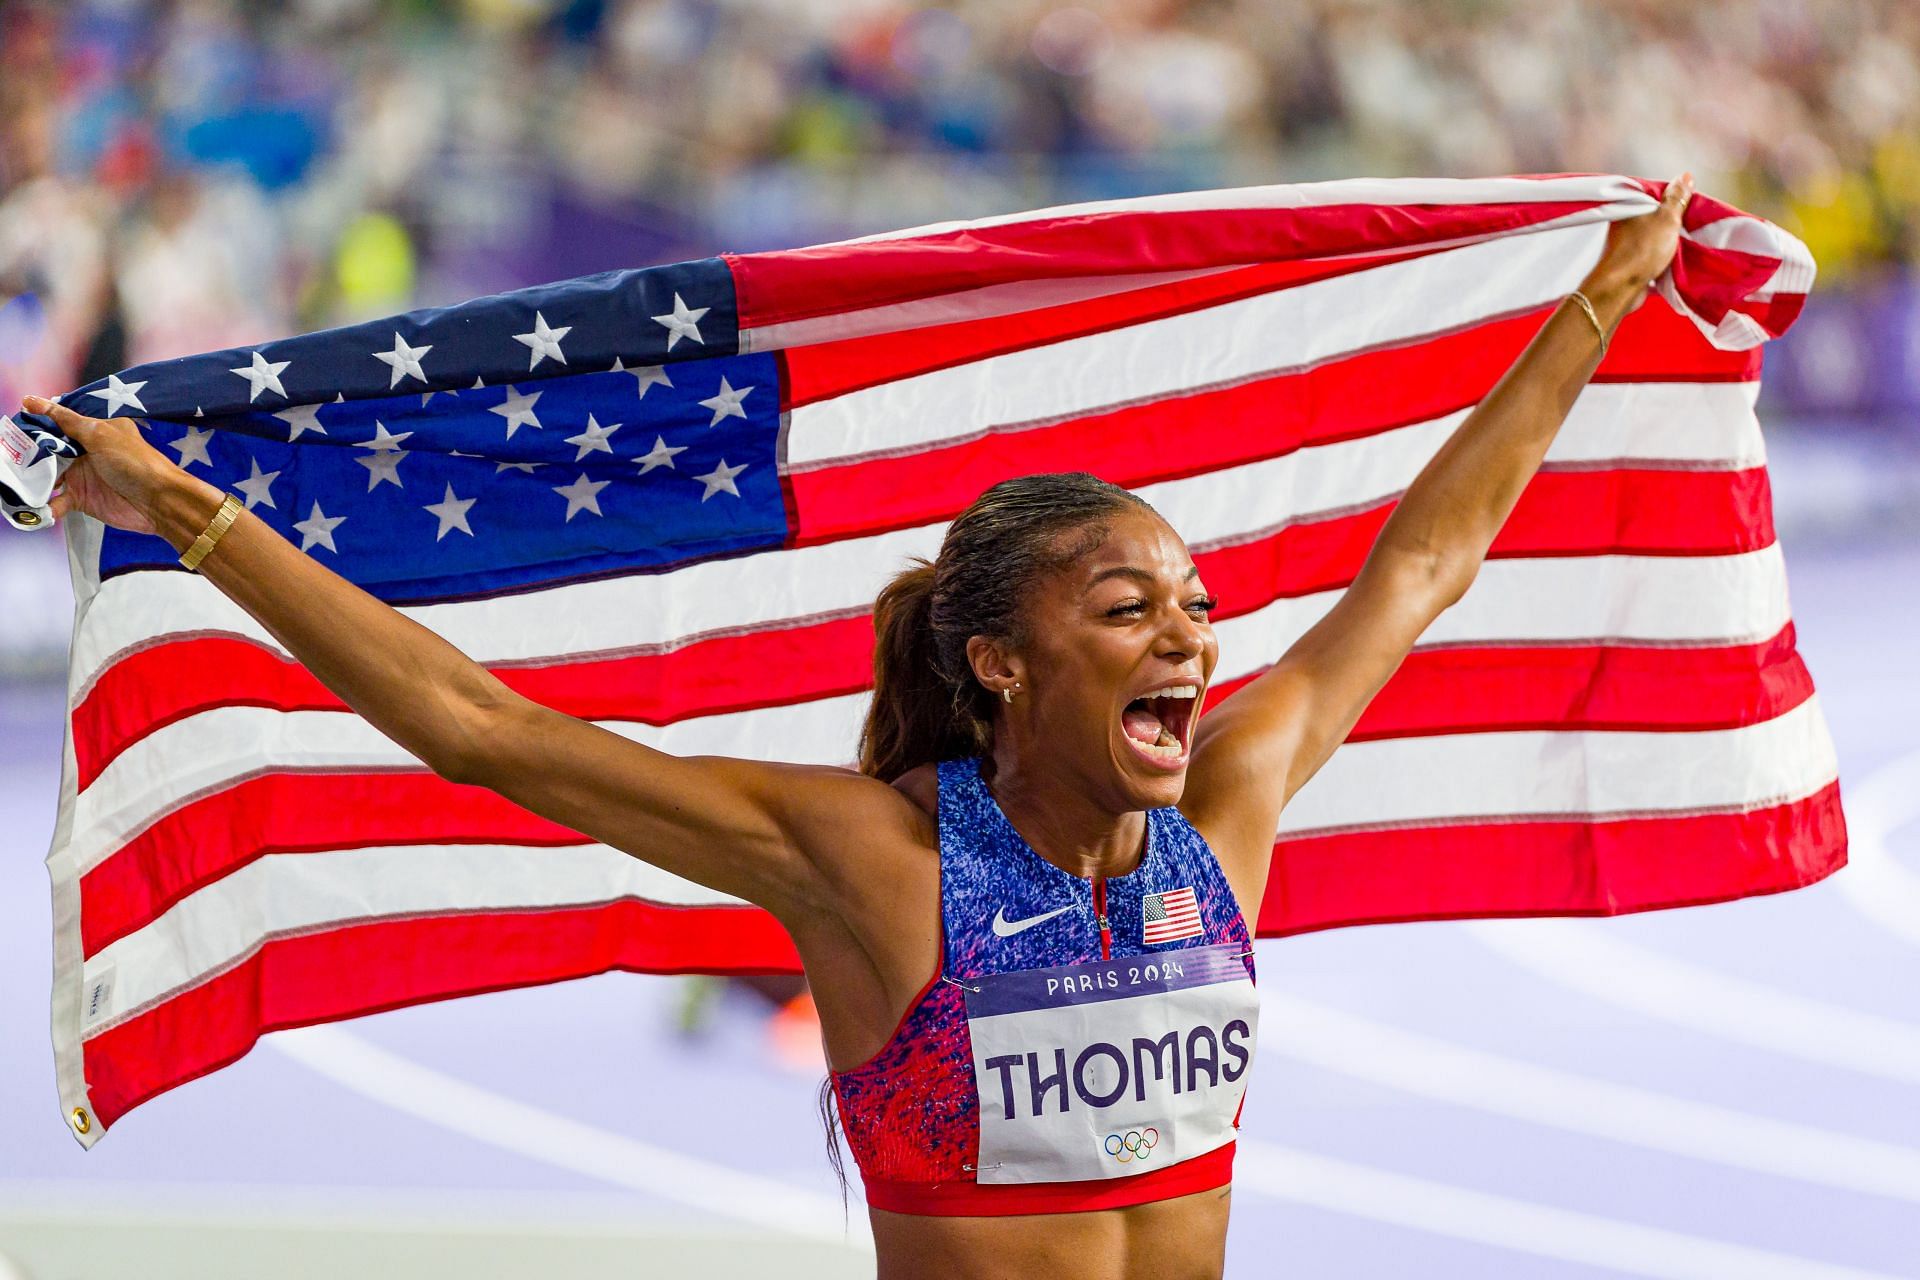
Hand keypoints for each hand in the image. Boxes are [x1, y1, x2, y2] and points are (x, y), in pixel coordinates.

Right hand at [22, 395, 179, 534]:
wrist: (160, 501)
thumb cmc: (135, 462)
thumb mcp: (100, 434)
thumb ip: (66, 420)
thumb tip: (33, 401)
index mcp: (94, 430)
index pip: (59, 423)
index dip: (38, 424)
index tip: (16, 425)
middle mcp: (86, 451)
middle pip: (49, 450)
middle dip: (30, 453)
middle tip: (12, 457)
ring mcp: (83, 475)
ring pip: (48, 475)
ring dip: (34, 479)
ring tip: (17, 481)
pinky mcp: (83, 499)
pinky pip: (57, 501)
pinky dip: (46, 505)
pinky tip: (35, 506)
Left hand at [1583, 171, 1694, 317]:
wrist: (1620, 288)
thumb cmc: (1642, 249)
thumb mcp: (1666, 218)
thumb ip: (1676, 198)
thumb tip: (1685, 176)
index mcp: (1630, 207)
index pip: (1655, 194)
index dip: (1675, 197)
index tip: (1691, 203)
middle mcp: (1624, 224)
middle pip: (1656, 216)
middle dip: (1674, 220)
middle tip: (1693, 223)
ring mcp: (1626, 244)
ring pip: (1654, 236)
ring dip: (1669, 240)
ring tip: (1688, 240)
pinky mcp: (1630, 263)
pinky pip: (1651, 255)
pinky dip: (1662, 256)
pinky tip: (1677, 257)